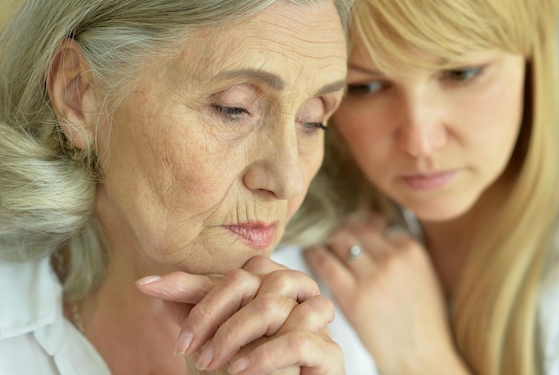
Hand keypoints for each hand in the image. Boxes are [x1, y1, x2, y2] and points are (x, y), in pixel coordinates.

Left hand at [136, 256, 344, 374]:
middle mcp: (298, 295)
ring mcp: (317, 322)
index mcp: (273, 285)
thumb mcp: (212, 337)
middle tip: (190, 350)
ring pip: (273, 305)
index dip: (200, 293)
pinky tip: (240, 370)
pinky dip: (264, 355)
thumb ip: (193, 307)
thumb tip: (148, 282)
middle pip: (255, 281)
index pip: (237, 274)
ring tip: (212, 363)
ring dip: (234, 334)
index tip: (159, 302)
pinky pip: (299, 339)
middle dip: (213, 314)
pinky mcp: (330, 354)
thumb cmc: (245, 372)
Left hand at [304, 214, 468, 374]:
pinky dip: (314, 255)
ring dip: (326, 239)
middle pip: (356, 228)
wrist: (421, 356)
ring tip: (317, 240)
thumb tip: (377, 226)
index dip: (359, 223)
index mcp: (411, 249)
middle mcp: (392, 257)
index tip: (349, 225)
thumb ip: (402, 251)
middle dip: (341, 229)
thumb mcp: (424, 275)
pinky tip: (310, 254)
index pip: (375, 222)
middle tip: (329, 233)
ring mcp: (372, 276)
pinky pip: (325, 263)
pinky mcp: (353, 295)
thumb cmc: (423, 321)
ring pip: (339, 240)